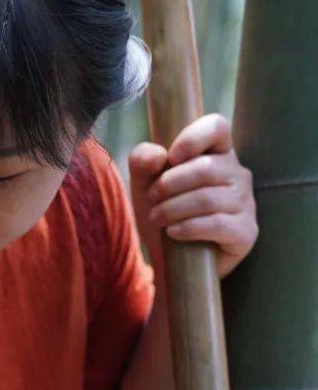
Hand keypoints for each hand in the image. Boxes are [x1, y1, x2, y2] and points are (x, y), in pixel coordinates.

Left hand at [128, 112, 256, 278]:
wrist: (170, 262)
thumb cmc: (162, 214)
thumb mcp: (144, 185)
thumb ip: (143, 162)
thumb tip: (157, 155)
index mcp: (218, 153)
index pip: (217, 127)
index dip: (193, 138)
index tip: (169, 158)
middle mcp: (237, 175)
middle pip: (206, 168)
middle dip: (169, 184)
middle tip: (152, 199)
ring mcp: (246, 204)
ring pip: (208, 198)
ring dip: (173, 209)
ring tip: (157, 218)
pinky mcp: (246, 232)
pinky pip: (218, 224)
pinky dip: (188, 228)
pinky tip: (173, 232)